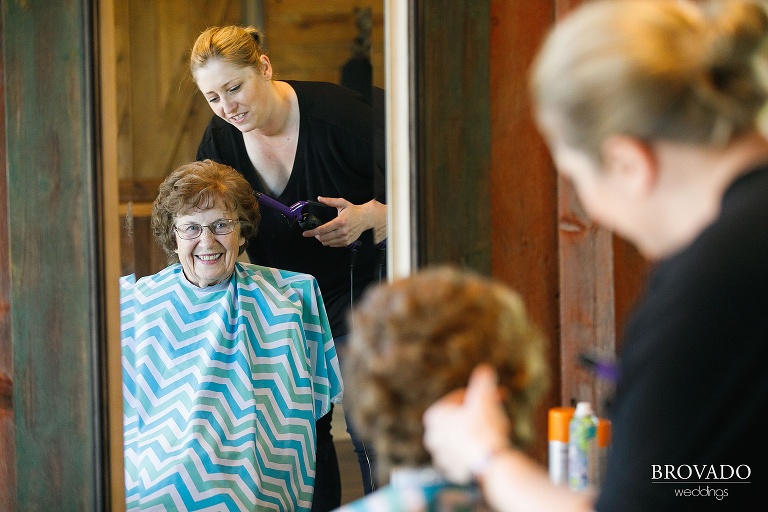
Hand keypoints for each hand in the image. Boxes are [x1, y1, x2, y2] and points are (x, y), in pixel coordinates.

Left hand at [302, 196, 385, 246]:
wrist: (366, 218)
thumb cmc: (354, 211)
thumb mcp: (342, 203)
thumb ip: (330, 201)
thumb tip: (320, 198)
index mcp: (340, 221)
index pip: (323, 229)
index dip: (312, 232)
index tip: (305, 233)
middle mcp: (343, 231)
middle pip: (323, 237)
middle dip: (316, 235)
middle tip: (315, 232)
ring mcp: (345, 238)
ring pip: (327, 242)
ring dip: (322, 239)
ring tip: (322, 234)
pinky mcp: (347, 242)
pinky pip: (333, 245)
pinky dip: (329, 242)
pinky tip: (330, 236)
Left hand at [423, 364, 511, 483]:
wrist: (490, 461)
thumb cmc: (483, 427)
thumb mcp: (483, 397)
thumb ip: (483, 381)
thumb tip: (485, 370)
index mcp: (434, 416)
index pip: (459, 400)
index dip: (480, 396)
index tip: (496, 397)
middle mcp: (432, 437)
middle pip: (459, 419)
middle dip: (477, 414)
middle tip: (496, 412)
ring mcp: (441, 456)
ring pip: (462, 437)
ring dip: (476, 432)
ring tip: (494, 431)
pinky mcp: (452, 471)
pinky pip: (466, 456)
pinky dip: (475, 451)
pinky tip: (488, 448)